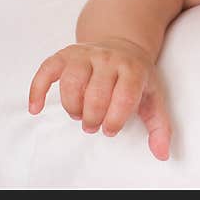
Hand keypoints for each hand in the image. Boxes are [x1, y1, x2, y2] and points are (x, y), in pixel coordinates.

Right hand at [28, 38, 171, 160]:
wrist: (123, 44)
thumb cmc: (136, 78)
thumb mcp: (153, 98)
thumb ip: (160, 127)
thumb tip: (162, 154)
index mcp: (133, 69)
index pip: (125, 96)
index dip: (115, 119)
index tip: (110, 129)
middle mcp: (109, 58)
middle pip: (96, 93)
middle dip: (93, 117)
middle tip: (93, 124)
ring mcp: (86, 55)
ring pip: (71, 82)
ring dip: (72, 107)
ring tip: (78, 114)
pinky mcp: (65, 55)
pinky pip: (46, 70)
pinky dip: (38, 90)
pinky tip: (37, 108)